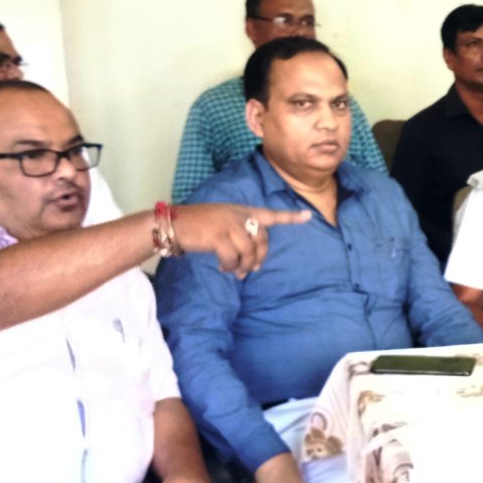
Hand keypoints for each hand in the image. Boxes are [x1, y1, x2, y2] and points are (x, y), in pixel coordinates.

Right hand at [170, 205, 313, 278]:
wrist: (173, 224)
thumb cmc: (197, 226)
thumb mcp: (222, 222)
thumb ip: (239, 233)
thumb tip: (252, 259)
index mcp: (241, 211)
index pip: (270, 214)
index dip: (290, 217)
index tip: (309, 216)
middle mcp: (238, 215)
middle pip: (262, 239)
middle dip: (260, 256)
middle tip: (251, 269)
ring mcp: (229, 224)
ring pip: (248, 251)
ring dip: (243, 265)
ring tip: (234, 271)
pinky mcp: (218, 236)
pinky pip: (233, 257)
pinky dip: (230, 265)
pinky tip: (223, 268)